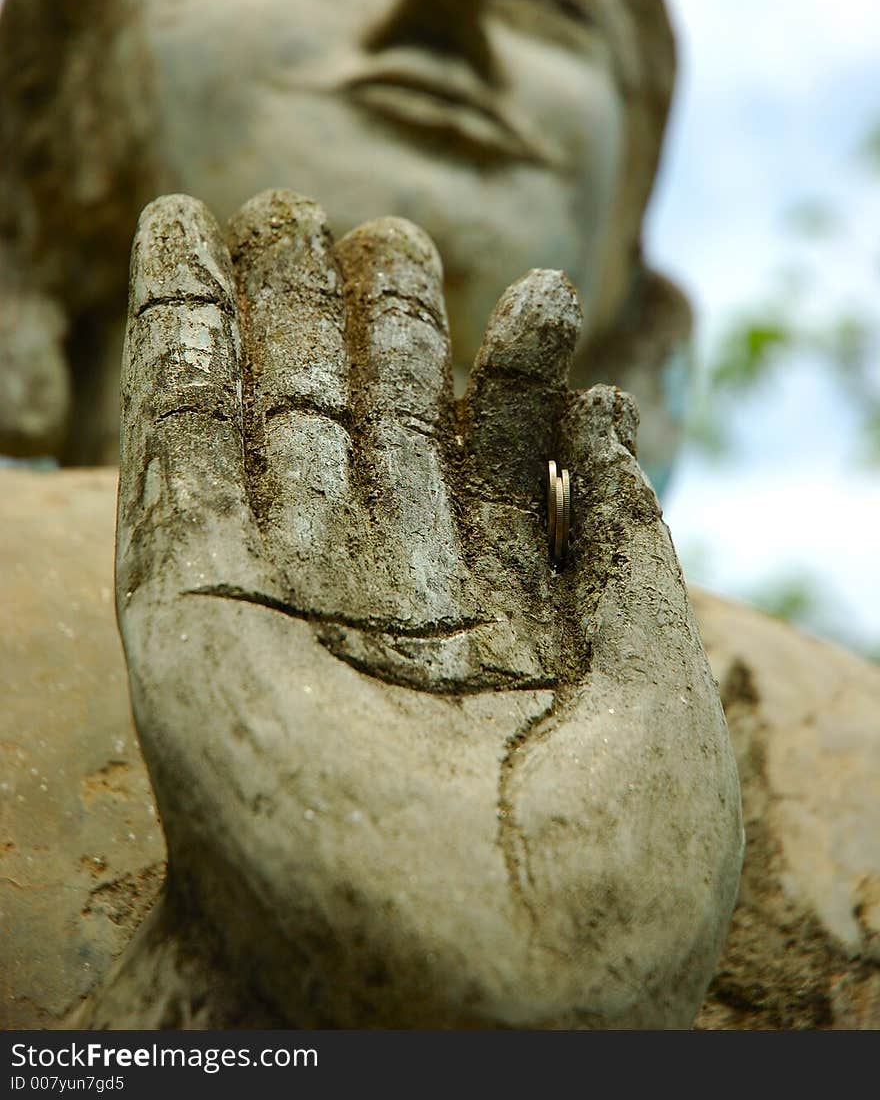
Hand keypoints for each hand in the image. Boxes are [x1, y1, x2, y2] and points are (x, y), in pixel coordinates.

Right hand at [109, 189, 741, 1028]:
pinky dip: (171, 356)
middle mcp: (387, 610)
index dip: (502, 369)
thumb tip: (608, 418)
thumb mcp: (661, 695)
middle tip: (368, 221)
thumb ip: (625, 551)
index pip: (488, 466)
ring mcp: (285, 608)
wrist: (500, 1020)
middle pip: (369, 430)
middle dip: (364, 323)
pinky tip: (182, 261)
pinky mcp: (189, 619)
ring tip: (267, 209)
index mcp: (497, 629)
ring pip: (263, 424)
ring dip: (262, 315)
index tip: (525, 286)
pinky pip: (172, 461)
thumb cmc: (611, 892)